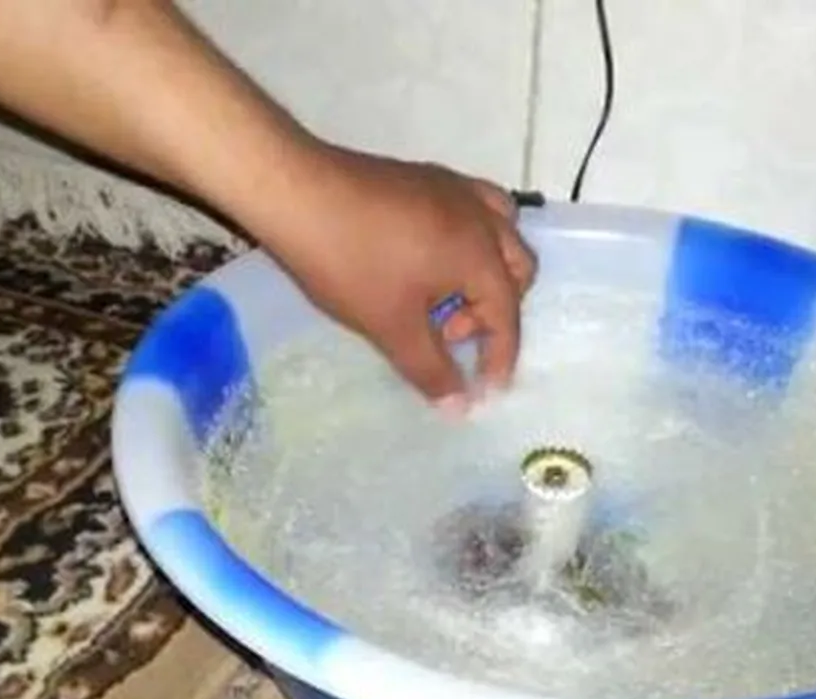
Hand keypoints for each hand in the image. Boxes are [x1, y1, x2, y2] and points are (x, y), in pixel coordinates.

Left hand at [261, 145, 536, 415]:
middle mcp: (481, 216)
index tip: (484, 392)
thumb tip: (460, 406)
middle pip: (517, 270)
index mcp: (480, 254)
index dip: (498, 358)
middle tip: (447, 333)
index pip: (506, 315)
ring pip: (501, 231)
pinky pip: (473, 208)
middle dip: (494, 311)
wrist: (298, 193)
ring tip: (446, 294)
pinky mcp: (427, 176)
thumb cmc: (349, 263)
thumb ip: (431, 369)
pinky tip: (431, 258)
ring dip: (488, 270)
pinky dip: (470, 238)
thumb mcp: (391, 326)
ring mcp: (455, 189)